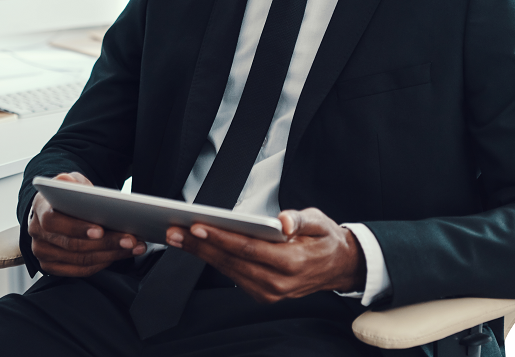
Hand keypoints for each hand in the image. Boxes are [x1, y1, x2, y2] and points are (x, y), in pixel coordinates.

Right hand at [29, 172, 146, 276]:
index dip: (77, 228)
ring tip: (133, 246)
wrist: (55, 209)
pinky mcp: (52, 267)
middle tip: (130, 239)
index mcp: (39, 209)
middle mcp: (37, 233)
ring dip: (111, 254)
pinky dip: (102, 263)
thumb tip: (67, 183)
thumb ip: (71, 182)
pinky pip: (81, 270)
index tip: (101, 230)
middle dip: (105, 243)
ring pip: (80, 259)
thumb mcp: (70, 181)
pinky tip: (119, 255)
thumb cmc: (65, 196)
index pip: (53, 221)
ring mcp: (43, 252)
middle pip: (72, 244)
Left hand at [165, 207, 365, 302]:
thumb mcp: (320, 221)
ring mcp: (271, 292)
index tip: (197, 226)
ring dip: (201, 254)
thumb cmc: (325, 240)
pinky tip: (198, 248)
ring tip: (179, 237)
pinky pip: (234, 277)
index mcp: (293, 263)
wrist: (339, 266)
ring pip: (229, 271)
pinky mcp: (264, 294)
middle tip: (175, 231)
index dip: (220, 238)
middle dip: (200, 245)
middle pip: (232, 261)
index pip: (248, 249)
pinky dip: (214, 262)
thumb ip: (300, 219)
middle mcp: (279, 283)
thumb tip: (284, 221)